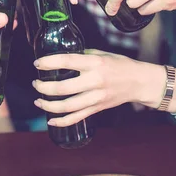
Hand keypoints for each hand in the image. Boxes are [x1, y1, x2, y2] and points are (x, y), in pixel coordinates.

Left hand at [32, 49, 166, 126]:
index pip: (67, 62)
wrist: (140, 82)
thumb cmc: (120, 65)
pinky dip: (62, 121)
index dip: (49, 63)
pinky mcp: (98, 108)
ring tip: (38, 100)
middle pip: (63, 88)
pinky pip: (77, 117)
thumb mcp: (102, 54)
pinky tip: (50, 120)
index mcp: (95, 64)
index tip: (37, 63)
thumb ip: (83, 56)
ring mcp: (96, 97)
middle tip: (35, 83)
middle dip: (44, 87)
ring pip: (67, 106)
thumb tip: (62, 57)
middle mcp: (95, 81)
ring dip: (48, 105)